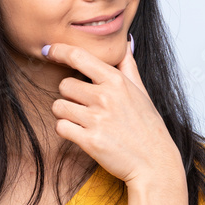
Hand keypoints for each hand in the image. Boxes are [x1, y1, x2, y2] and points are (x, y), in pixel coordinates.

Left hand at [43, 40, 180, 184]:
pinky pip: (61, 127)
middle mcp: (105, 97)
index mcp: (116, 81)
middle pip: (64, 85)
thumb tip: (126, 42)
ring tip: (82, 120)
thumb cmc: (148, 127)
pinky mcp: (89, 141)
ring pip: (58, 106)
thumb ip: (128, 66)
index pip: (78, 56)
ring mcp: (97, 119)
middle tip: (84, 105)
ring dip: (65, 113)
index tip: (49, 50)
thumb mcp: (141, 91)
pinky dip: (66, 130)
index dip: (59, 51)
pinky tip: (80, 133)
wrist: (154, 163)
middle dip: (69, 95)